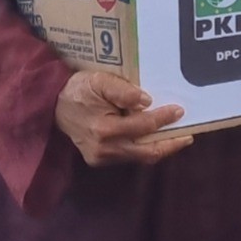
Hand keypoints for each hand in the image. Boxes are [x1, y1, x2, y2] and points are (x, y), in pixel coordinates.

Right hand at [55, 68, 191, 166]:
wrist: (52, 104)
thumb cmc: (78, 89)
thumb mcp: (98, 80)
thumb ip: (122, 90)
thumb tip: (147, 101)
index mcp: (104, 129)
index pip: (143, 126)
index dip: (164, 119)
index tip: (179, 111)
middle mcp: (104, 149)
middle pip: (146, 153)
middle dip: (169, 145)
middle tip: (188, 136)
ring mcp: (101, 158)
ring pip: (139, 157)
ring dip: (158, 147)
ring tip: (175, 136)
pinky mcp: (99, 160)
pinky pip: (128, 156)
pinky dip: (143, 148)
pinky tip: (153, 138)